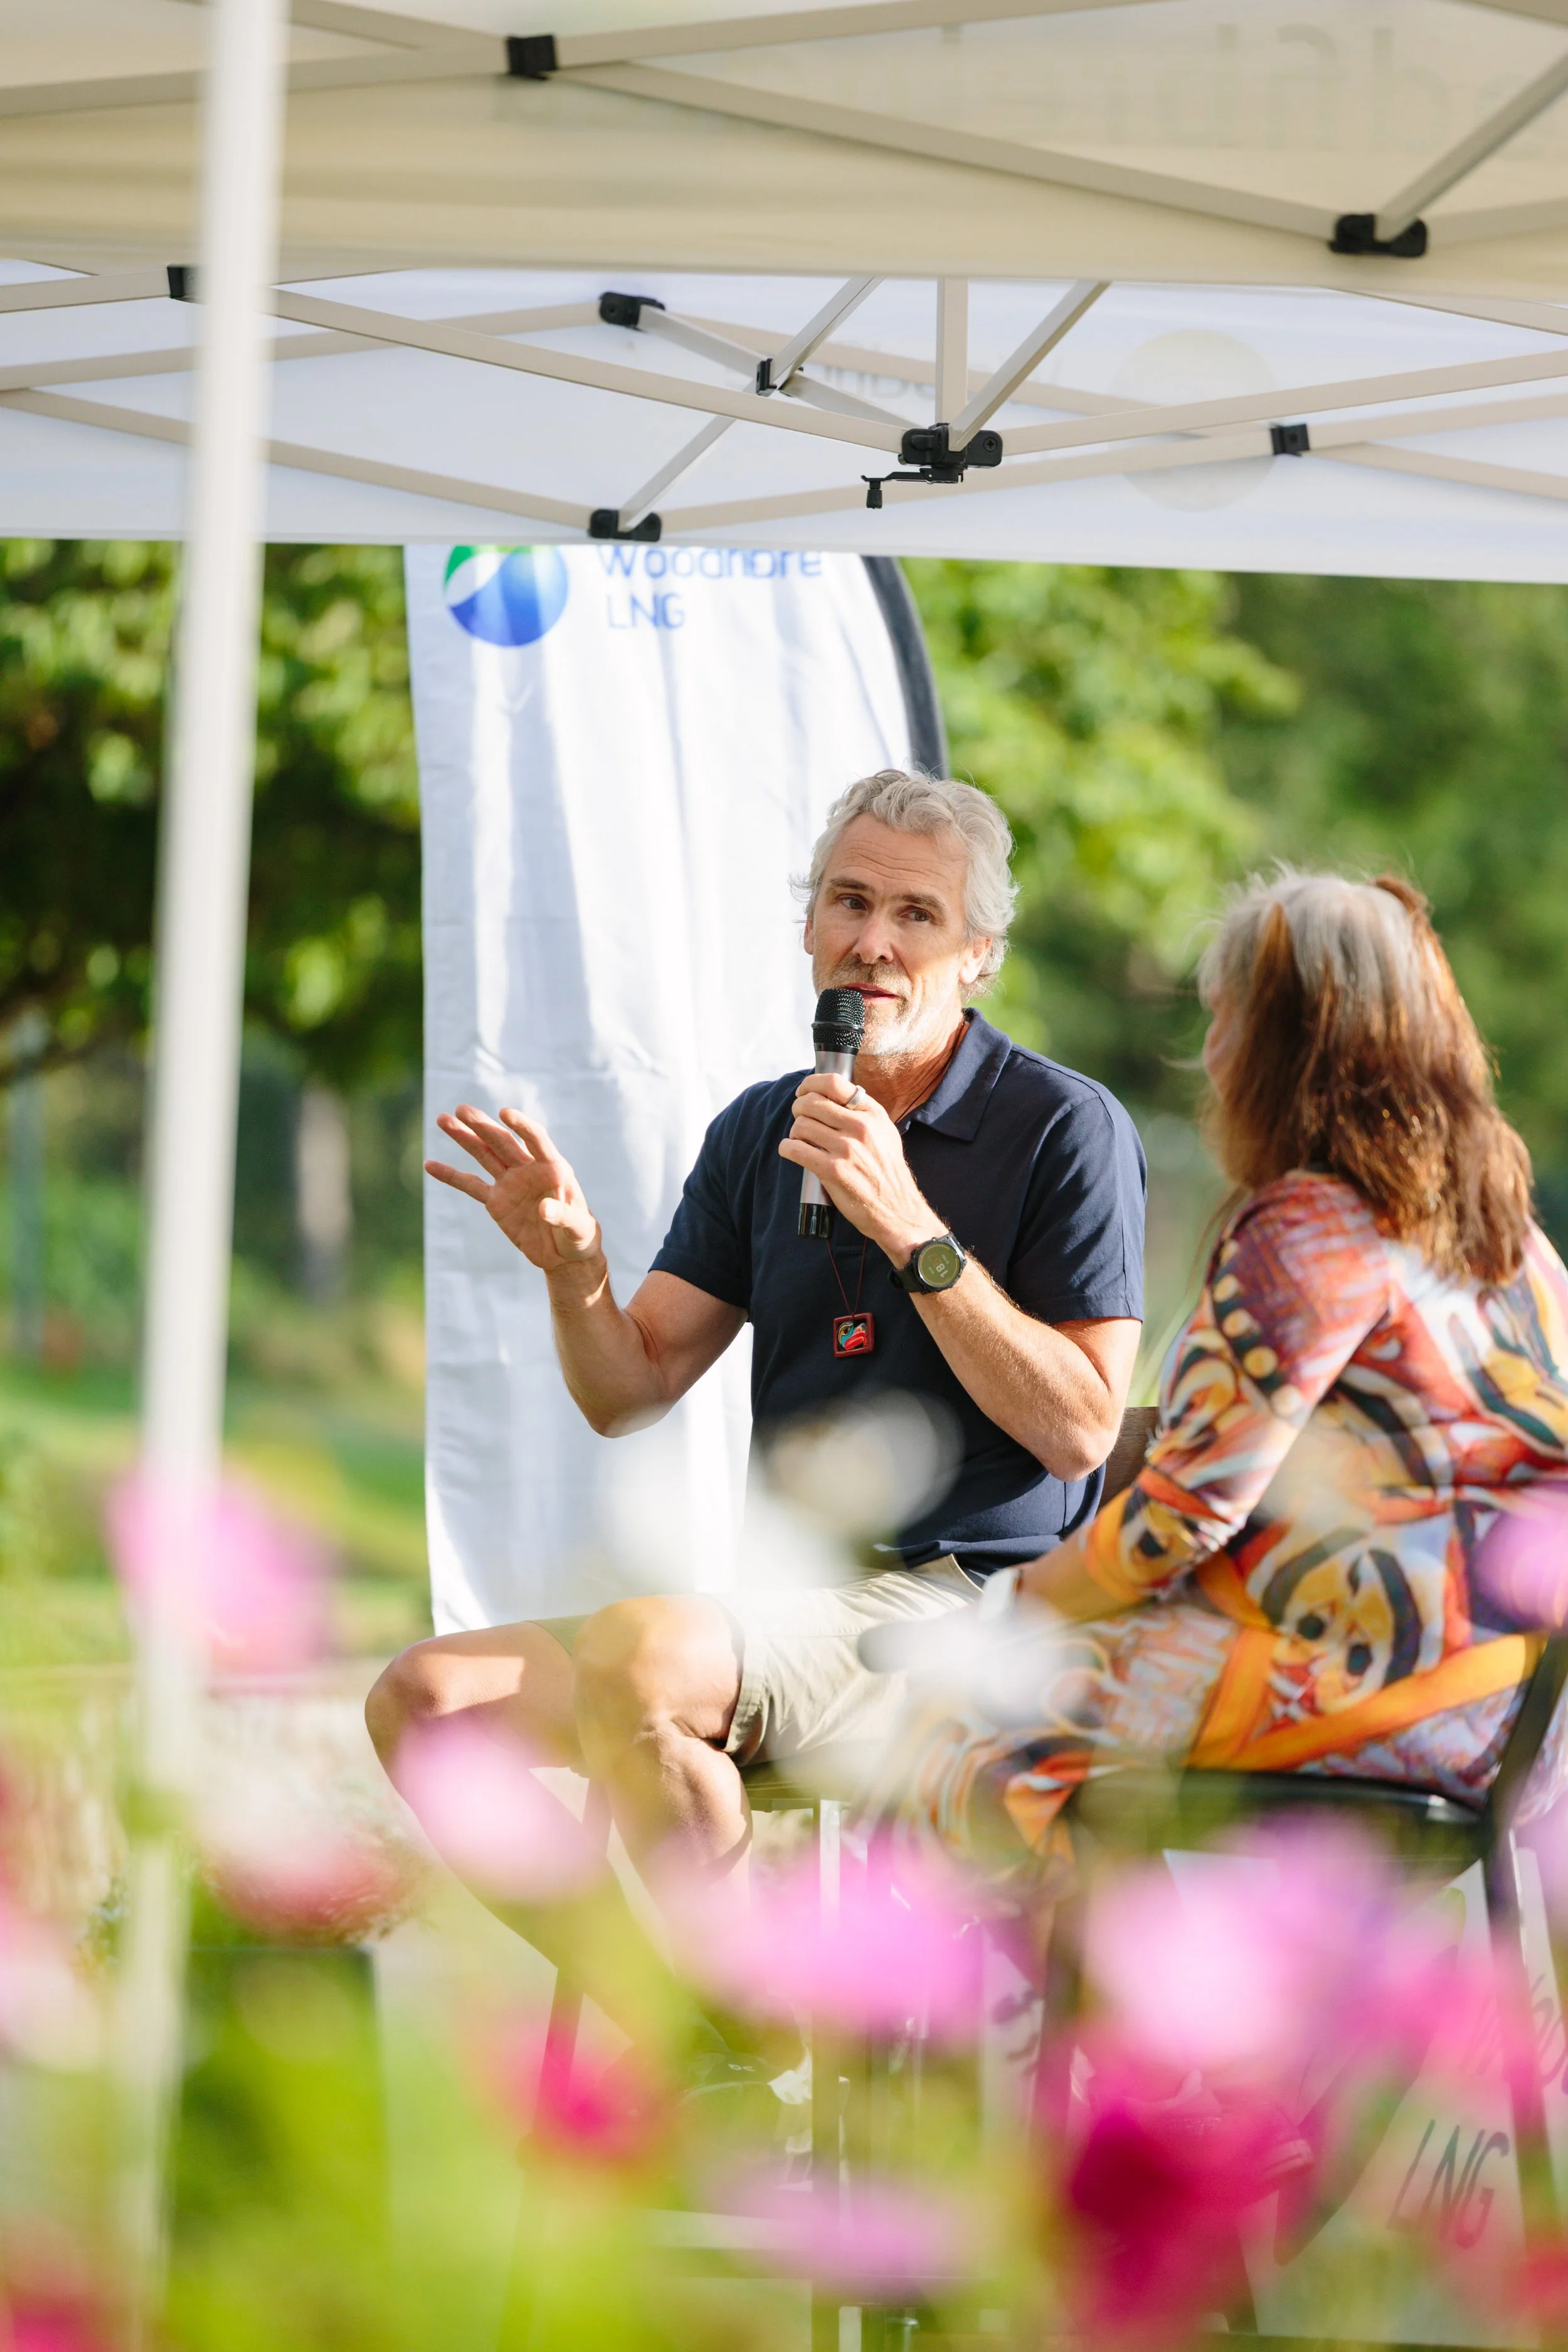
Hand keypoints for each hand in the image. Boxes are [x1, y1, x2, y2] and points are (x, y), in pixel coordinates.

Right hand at [425, 1104, 601, 1276]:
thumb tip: (544, 1209)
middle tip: (461, 1109)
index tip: (504, 1114)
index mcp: (553, 1168)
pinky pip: (470, 1185)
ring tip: (443, 1118)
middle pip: (503, 1142)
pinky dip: (451, 1176)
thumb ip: (563, 1216)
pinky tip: (430, 1164)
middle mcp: (529, 1169)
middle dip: (483, 1126)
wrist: (566, 1254)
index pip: (536, 1139)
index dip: (521, 1126)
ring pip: (484, 1155)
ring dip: (464, 1137)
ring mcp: (510, 1183)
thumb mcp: (577, 1227)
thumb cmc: (579, 1236)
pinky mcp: (496, 1202)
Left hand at [777, 1073, 937, 1262]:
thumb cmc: (887, 1172)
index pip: (834, 1083)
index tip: (803, 1092)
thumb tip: (833, 1096)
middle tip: (800, 1119)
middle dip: (798, 1109)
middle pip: (812, 1102)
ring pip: (801, 1125)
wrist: (897, 1210)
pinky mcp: (832, 1170)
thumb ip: (863, 1112)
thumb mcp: (885, 1133)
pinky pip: (794, 1149)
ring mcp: (846, 1149)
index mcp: (873, 1114)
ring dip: (794, 1132)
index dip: (811, 1084)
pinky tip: (792, 1151)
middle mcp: (860, 1127)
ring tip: (801, 1140)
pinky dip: (787, 1149)